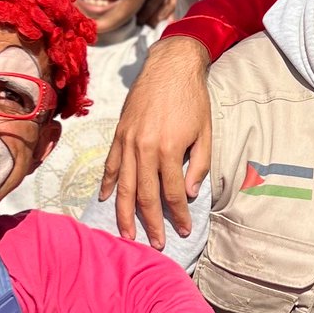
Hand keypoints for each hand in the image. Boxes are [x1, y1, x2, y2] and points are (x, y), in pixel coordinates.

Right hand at [99, 34, 213, 246]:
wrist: (170, 67)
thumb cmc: (193, 99)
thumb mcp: (206, 132)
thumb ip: (199, 165)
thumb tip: (190, 193)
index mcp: (168, 149)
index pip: (174, 193)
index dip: (179, 215)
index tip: (183, 231)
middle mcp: (144, 148)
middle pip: (145, 196)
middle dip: (151, 224)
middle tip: (156, 245)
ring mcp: (128, 142)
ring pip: (124, 186)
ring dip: (125, 214)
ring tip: (127, 235)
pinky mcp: (119, 134)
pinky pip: (111, 165)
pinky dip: (109, 184)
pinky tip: (107, 200)